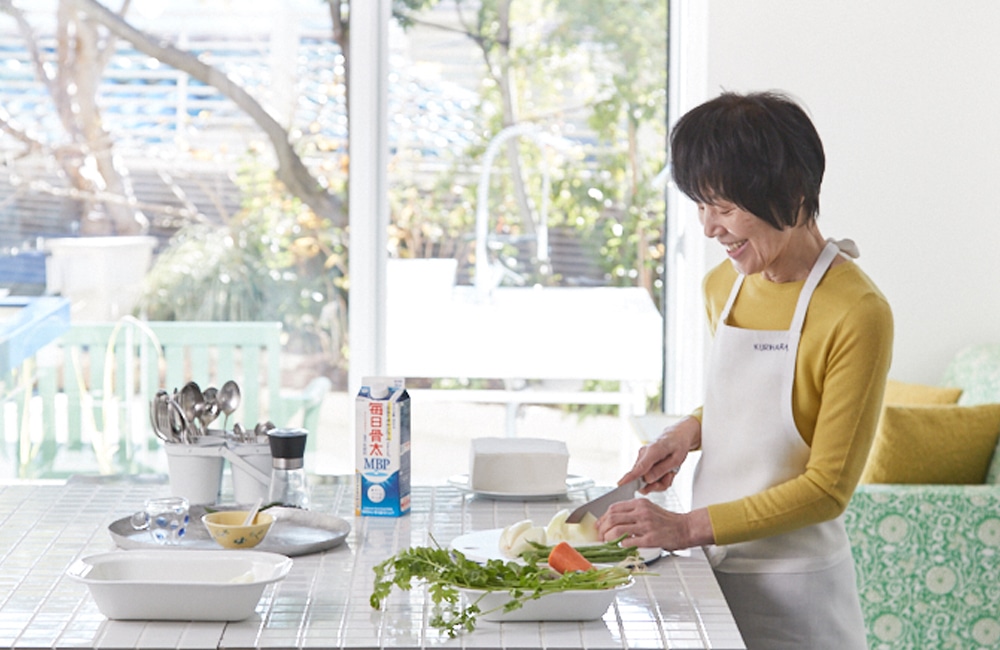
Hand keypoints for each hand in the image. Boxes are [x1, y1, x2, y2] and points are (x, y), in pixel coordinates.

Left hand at [597, 500, 713, 551]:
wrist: (686, 528)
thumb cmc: (668, 521)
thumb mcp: (649, 509)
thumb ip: (633, 512)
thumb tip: (614, 520)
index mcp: (640, 504)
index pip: (613, 508)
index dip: (603, 518)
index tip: (599, 525)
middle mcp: (642, 512)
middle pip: (612, 518)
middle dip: (602, 528)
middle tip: (600, 536)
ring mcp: (646, 525)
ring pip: (617, 530)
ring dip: (608, 537)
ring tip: (607, 542)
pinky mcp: (650, 539)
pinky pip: (629, 542)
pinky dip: (621, 545)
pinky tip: (620, 547)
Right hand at [618, 416, 699, 493]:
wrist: (676, 436)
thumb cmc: (678, 445)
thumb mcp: (676, 459)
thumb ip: (661, 470)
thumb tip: (647, 479)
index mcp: (653, 451)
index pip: (640, 467)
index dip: (630, 477)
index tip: (621, 484)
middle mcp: (643, 453)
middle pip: (642, 478)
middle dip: (657, 483)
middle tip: (670, 476)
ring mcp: (642, 457)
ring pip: (645, 479)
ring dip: (659, 481)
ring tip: (670, 472)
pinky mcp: (642, 461)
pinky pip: (647, 475)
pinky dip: (658, 477)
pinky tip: (665, 471)